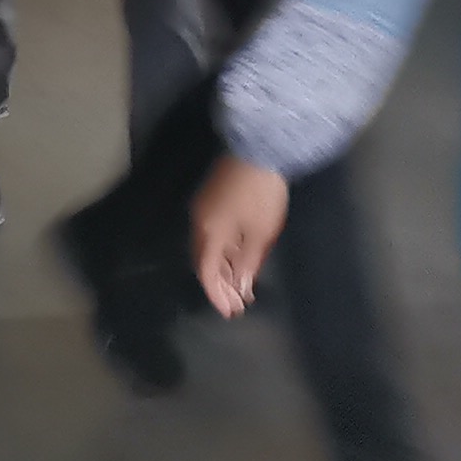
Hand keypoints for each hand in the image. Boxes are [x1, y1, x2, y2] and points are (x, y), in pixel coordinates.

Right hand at [192, 158, 290, 317]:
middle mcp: (200, 222)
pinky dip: (224, 253)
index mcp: (208, 232)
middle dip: (219, 285)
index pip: (206, 272)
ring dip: (222, 269)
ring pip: (208, 248)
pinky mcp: (213, 199)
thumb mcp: (259, 233)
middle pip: (203, 261)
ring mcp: (204, 208)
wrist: (259, 148)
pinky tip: (238, 261)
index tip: (230, 312)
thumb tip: (239, 287)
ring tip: (241, 288)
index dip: (216, 294)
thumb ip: (248, 263)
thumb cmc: (261, 195)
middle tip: (237, 304)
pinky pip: (213, 234)